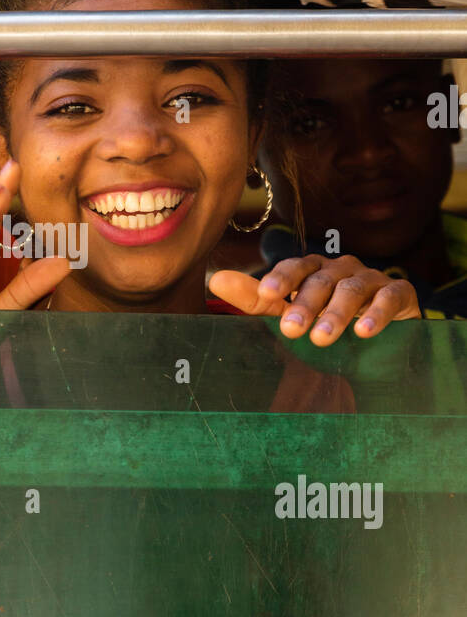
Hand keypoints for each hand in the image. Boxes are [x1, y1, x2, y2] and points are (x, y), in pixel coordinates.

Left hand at [209, 254, 420, 345]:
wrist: (377, 349)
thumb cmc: (326, 324)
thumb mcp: (289, 313)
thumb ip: (256, 300)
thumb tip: (215, 280)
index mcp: (313, 270)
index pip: (295, 268)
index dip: (281, 279)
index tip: (267, 294)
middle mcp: (341, 268)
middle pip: (320, 281)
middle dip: (305, 304)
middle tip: (291, 330)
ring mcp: (371, 279)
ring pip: (351, 289)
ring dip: (335, 313)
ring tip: (321, 338)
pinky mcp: (400, 293)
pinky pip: (389, 297)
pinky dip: (377, 313)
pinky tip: (365, 331)